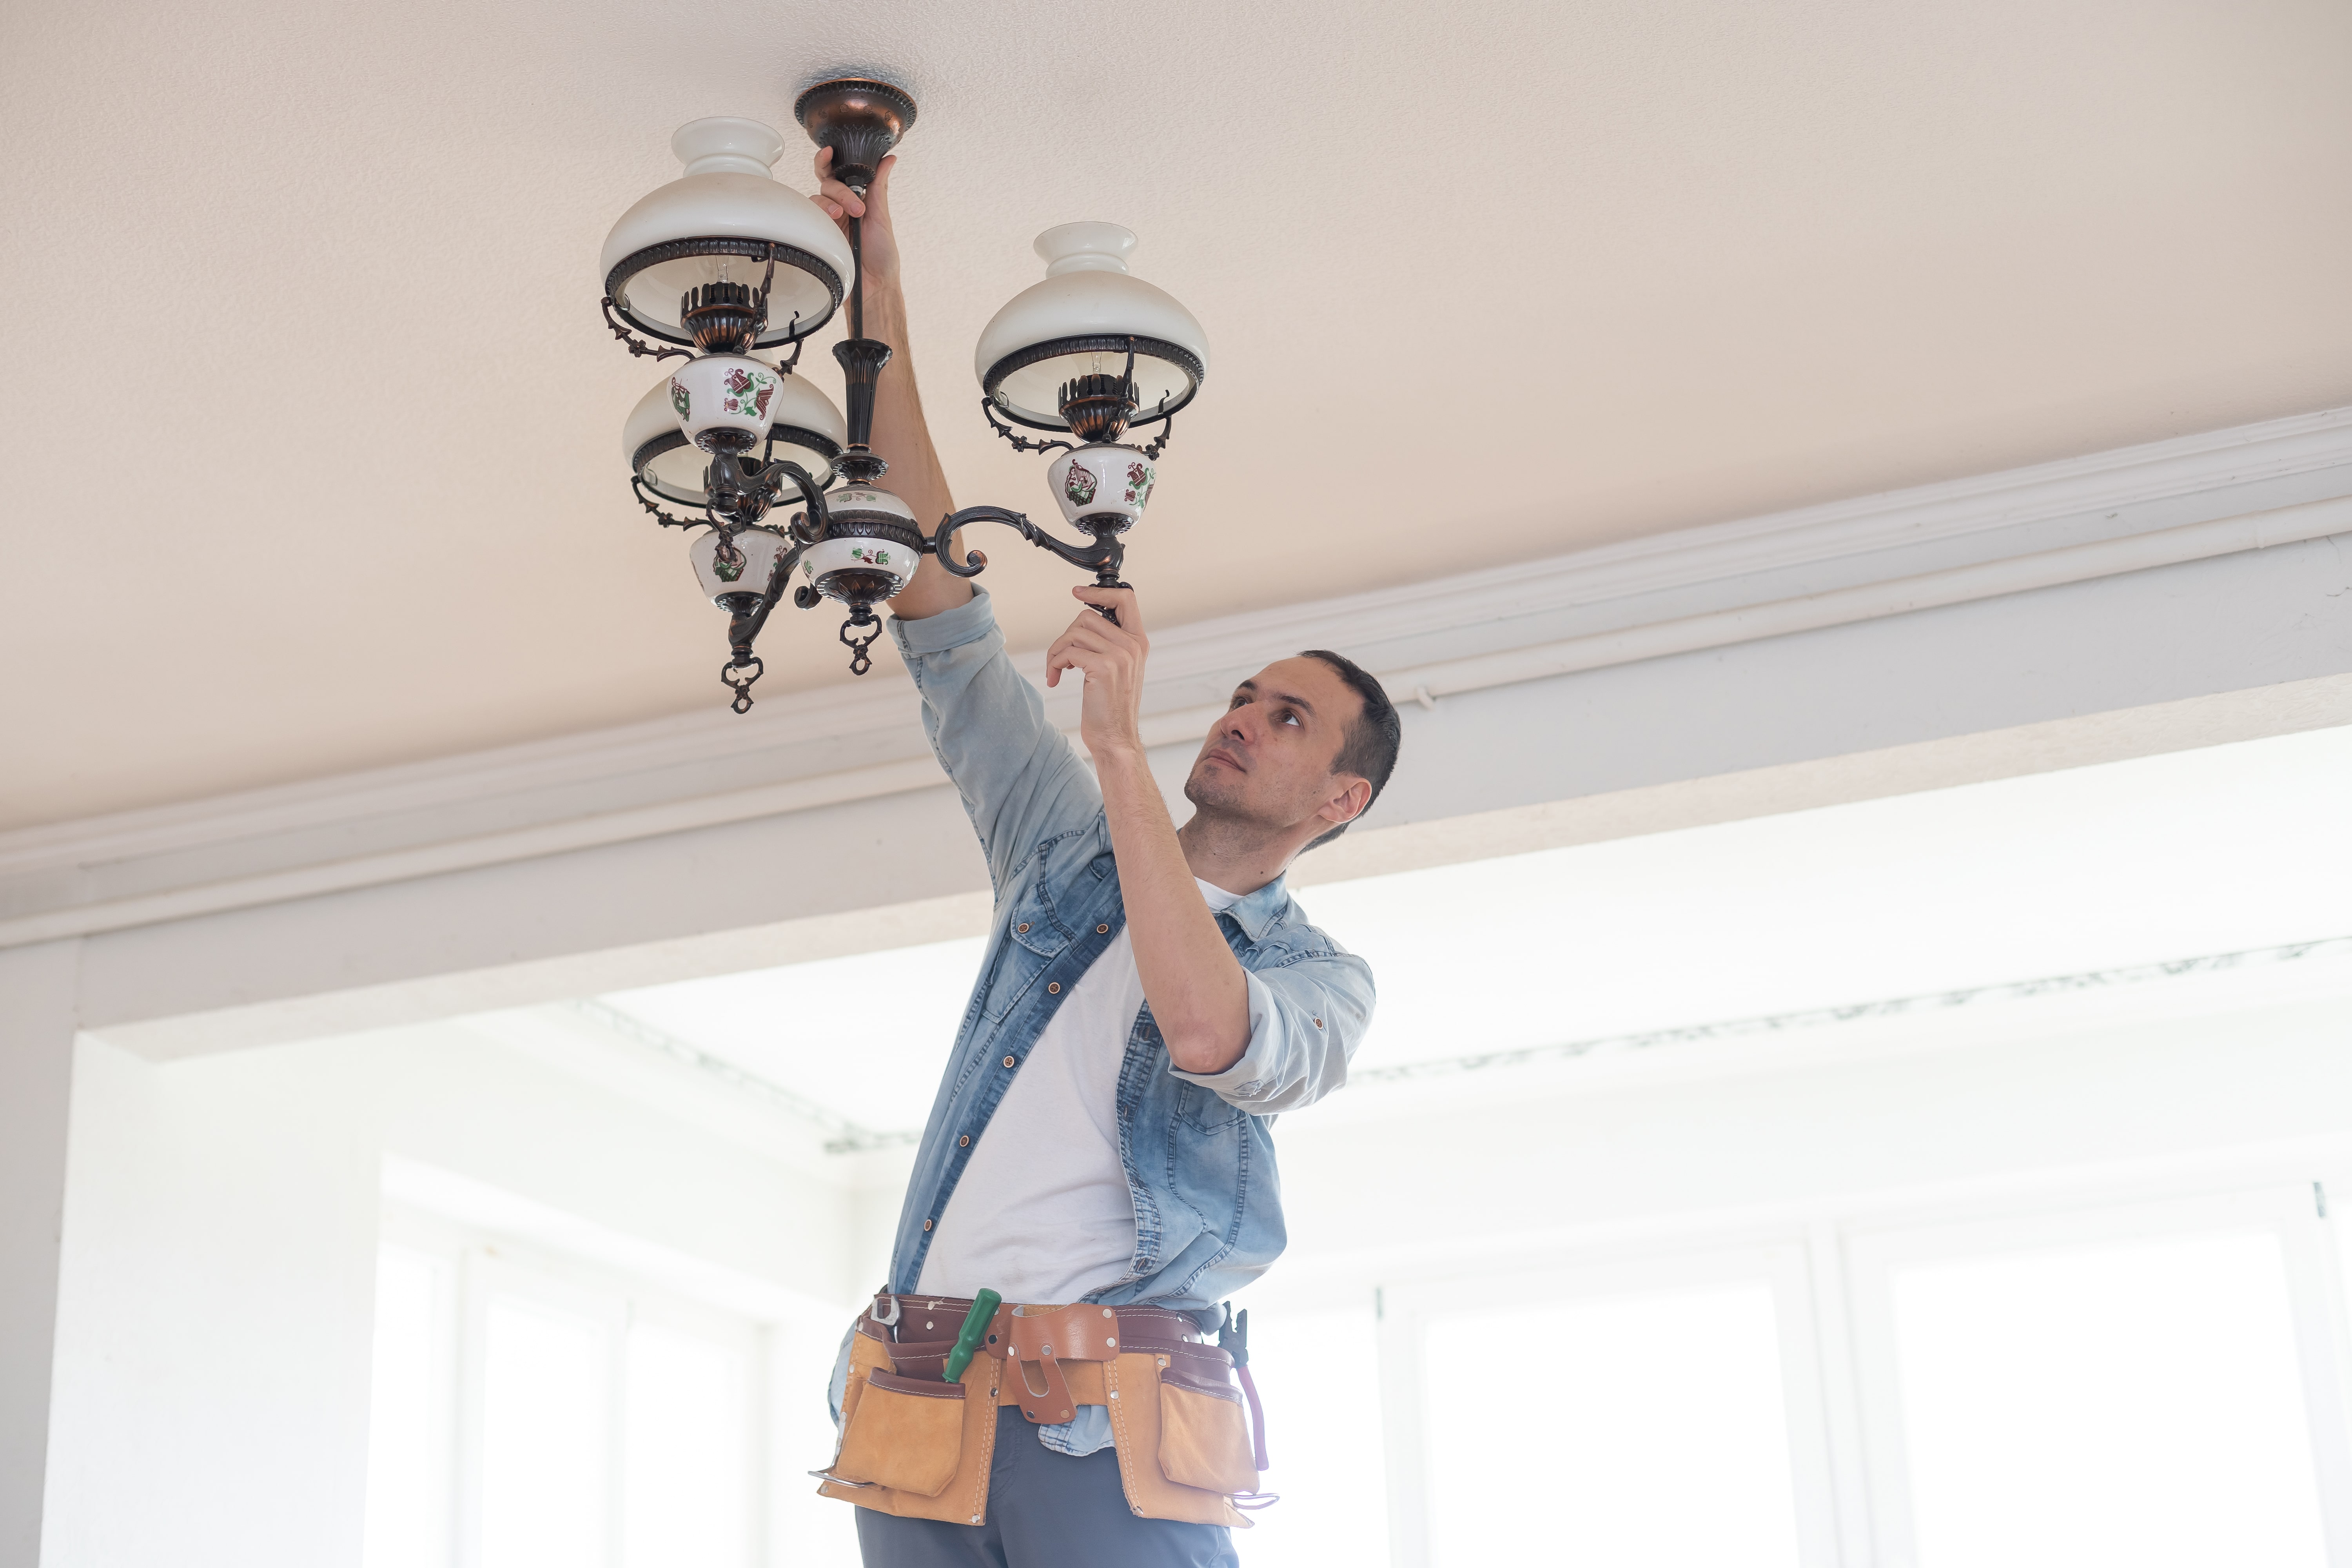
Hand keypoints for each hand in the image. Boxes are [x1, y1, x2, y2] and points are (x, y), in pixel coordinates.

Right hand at [812, 148, 899, 285]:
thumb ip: (879, 187)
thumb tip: (889, 159)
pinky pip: (809, 217)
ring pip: (817, 198)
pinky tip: (831, 223)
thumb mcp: (882, 217)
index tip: (830, 151)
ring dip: (831, 204)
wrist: (874, 287)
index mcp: (856, 200)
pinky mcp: (819, 235)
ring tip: (844, 219)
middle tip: (856, 207)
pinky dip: (819, 215)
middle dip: (839, 190)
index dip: (830, 160)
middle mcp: (840, 208)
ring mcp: (828, 221)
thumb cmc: (882, 256)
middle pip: (827, 183)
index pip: (839, 173)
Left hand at [1045, 586, 1147, 760]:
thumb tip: (1085, 623)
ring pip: (1074, 633)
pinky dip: (1055, 664)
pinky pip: (1068, 651)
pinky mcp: (1103, 667)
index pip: (1125, 598)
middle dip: (1065, 636)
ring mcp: (1120, 655)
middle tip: (1060, 659)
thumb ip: (1111, 643)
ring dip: (1056, 652)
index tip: (1077, 592)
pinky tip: (1055, 679)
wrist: (1115, 738)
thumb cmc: (1111, 707)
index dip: (1099, 591)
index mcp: (1138, 642)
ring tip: (1056, 670)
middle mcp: (1132, 645)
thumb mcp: (1119, 670)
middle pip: (1087, 616)